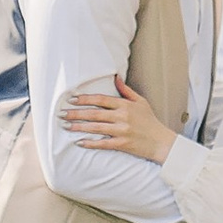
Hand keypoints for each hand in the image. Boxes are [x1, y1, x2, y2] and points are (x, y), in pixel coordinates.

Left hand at [59, 74, 176, 164]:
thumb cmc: (150, 121)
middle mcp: (122, 117)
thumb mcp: (141, 102)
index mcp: (125, 105)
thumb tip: (116, 78)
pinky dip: (90, 143)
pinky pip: (102, 143)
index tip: (72, 99)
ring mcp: (121, 131)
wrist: (161, 142)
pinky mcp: (122, 144)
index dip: (85, 99)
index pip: (101, 100)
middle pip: (94, 113)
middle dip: (76, 113)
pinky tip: (79, 142)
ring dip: (79, 127)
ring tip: (66, 126)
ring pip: (95, 128)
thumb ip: (126, 90)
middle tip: (61, 113)